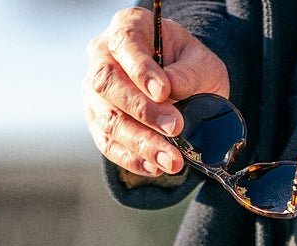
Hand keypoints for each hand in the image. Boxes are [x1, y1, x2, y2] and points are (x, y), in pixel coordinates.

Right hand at [84, 7, 229, 178]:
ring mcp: (94, 93)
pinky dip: (132, 159)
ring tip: (172, 160)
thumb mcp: (201, 63)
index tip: (164, 91)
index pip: (125, 44)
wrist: (181, 86)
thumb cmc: (189, 68)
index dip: (141, 69)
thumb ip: (189, 73)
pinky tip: (155, 167)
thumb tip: (170, 90)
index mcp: (128, 27)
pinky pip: (108, 145)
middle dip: (142, 111)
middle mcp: (102, 57)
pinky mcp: (97, 123)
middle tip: (175, 128)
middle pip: (108, 85)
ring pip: (108, 120)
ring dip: (141, 144)